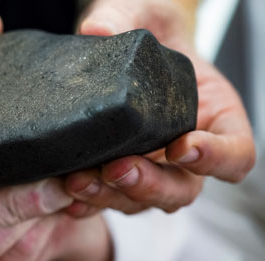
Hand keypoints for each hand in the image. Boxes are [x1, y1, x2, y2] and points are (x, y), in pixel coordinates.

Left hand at [61, 0, 255, 215]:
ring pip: (141, 201)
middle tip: (118, 168)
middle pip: (183, 189)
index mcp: (214, 117)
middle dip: (151, 184)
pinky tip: (64, 193)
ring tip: (79, 180)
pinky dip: (87, 202)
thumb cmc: (145, 29)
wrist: (116, 46)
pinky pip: (106, 199)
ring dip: (112, 196)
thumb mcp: (141, 12)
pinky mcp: (113, 173)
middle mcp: (183, 151)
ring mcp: (149, 166)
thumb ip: (124, 16)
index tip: (181, 146)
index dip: (215, 158)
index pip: (236, 153)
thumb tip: (96, 29)